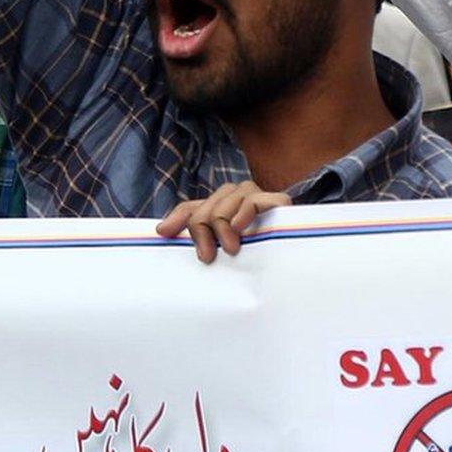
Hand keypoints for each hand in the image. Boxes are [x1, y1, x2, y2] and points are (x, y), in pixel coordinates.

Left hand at [155, 182, 292, 262]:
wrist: (291, 258)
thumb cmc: (251, 252)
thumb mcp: (216, 244)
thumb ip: (190, 232)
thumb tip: (160, 231)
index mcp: (219, 204)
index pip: (190, 209)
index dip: (176, 221)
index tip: (166, 236)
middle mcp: (236, 194)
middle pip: (207, 207)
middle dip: (203, 231)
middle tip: (208, 257)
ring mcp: (257, 194)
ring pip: (228, 202)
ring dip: (223, 226)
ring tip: (230, 249)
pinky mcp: (278, 201)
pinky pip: (256, 200)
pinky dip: (244, 213)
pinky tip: (240, 228)